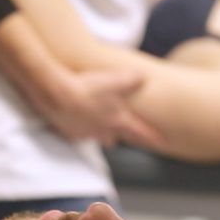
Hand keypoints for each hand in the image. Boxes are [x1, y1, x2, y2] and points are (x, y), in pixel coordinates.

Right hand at [36, 68, 155, 146]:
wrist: (57, 94)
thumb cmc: (87, 88)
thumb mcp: (116, 79)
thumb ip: (133, 78)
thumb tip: (143, 77)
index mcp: (118, 121)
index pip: (140, 133)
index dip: (152, 137)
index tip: (162, 142)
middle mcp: (102, 131)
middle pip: (115, 138)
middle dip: (120, 135)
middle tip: (124, 132)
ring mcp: (84, 132)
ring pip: (95, 136)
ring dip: (98, 131)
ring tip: (97, 123)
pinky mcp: (67, 130)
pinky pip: (76, 131)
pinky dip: (78, 126)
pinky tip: (75, 117)